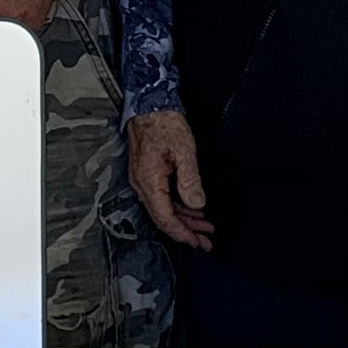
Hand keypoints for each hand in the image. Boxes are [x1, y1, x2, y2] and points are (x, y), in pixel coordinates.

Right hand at [127, 110, 212, 248]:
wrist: (150, 105)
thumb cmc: (163, 123)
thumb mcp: (184, 151)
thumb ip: (190, 181)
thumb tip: (197, 204)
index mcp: (149, 181)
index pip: (165, 218)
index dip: (183, 233)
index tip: (198, 242)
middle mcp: (142, 185)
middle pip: (164, 218)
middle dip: (186, 231)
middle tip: (205, 240)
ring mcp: (143, 180)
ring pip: (164, 209)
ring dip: (184, 219)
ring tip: (204, 226)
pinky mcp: (147, 175)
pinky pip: (162, 197)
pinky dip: (178, 206)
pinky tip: (192, 208)